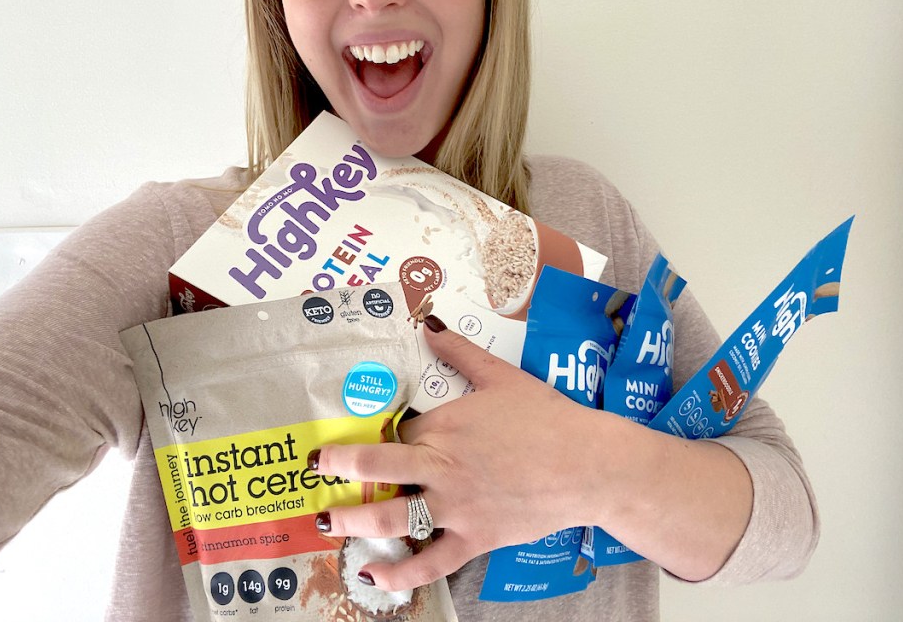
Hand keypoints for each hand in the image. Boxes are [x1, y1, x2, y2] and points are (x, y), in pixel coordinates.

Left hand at [309, 316, 598, 591]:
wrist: (588, 463)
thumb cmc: (546, 417)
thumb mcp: (501, 376)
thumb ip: (460, 352)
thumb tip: (430, 326)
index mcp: (444, 426)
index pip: (397, 432)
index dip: (379, 436)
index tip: (362, 438)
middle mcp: (441, 466)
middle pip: (375, 469)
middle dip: (338, 468)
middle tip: (314, 468)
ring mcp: (455, 507)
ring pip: (391, 516)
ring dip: (352, 520)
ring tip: (327, 520)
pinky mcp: (474, 538)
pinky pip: (430, 562)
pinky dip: (399, 573)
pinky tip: (372, 576)